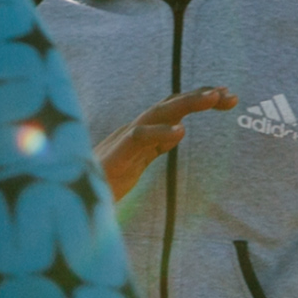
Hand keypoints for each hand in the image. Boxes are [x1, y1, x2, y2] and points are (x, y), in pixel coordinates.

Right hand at [93, 87, 234, 198]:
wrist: (66, 203)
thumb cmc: (97, 187)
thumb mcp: (133, 166)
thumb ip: (151, 149)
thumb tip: (174, 135)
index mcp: (138, 134)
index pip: (171, 110)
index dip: (198, 100)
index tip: (228, 97)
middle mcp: (131, 132)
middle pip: (169, 105)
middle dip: (200, 96)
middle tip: (230, 94)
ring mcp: (122, 141)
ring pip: (156, 113)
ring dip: (187, 103)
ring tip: (214, 98)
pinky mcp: (115, 156)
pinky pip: (138, 138)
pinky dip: (159, 132)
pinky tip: (180, 132)